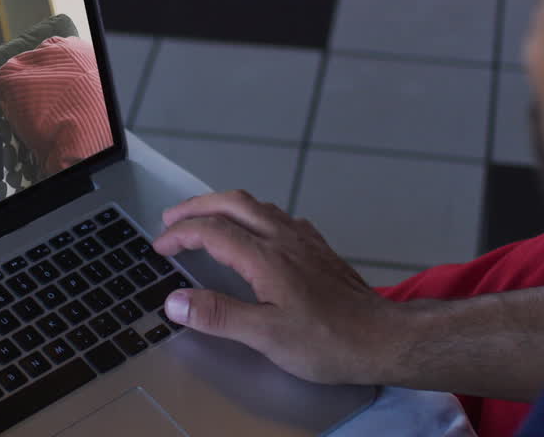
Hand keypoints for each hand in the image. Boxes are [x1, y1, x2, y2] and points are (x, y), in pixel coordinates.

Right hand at [152, 190, 405, 385]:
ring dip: (224, 206)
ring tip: (205, 218)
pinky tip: (256, 231)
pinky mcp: (318, 248)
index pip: (211, 231)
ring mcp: (304, 240)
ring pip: (257, 205)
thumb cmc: (328, 341)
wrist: (383, 338)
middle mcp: (284, 239)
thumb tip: (175, 301)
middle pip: (232, 203)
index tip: (160, 246)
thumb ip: (219, 315)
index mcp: (266, 257)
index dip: (180, 235)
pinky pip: (279, 216)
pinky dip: (254, 215)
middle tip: (172, 219)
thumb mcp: (266, 336)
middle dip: (197, 206)